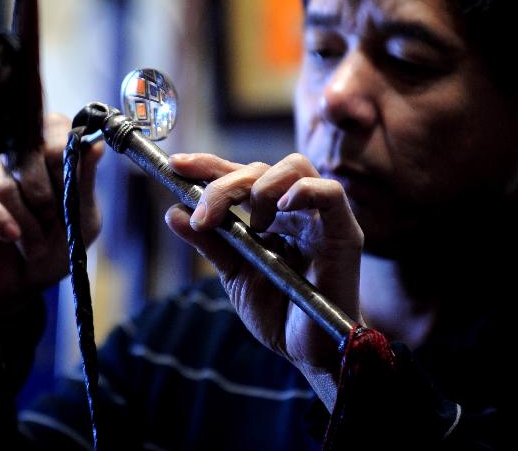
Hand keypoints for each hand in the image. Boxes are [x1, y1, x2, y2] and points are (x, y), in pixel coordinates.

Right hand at [0, 113, 103, 312]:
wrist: (24, 284)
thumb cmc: (57, 245)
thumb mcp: (82, 217)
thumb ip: (85, 181)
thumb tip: (96, 145)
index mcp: (50, 146)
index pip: (54, 126)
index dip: (61, 158)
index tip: (67, 187)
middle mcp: (15, 150)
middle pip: (29, 152)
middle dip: (46, 196)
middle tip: (51, 218)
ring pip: (6, 184)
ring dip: (28, 221)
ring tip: (35, 241)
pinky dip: (3, 224)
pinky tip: (13, 237)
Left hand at [164, 153, 363, 386]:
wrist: (309, 352)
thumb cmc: (277, 311)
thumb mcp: (234, 273)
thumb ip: (209, 242)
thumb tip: (173, 212)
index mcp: (269, 214)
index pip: (239, 174)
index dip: (208, 164)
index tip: (176, 164)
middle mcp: (295, 208)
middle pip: (260, 168)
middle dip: (225, 185)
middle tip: (205, 216)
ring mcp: (320, 217)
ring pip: (295, 166)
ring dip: (262, 186)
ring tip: (254, 225)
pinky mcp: (344, 232)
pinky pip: (330, 193)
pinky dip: (303, 191)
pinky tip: (281, 208)